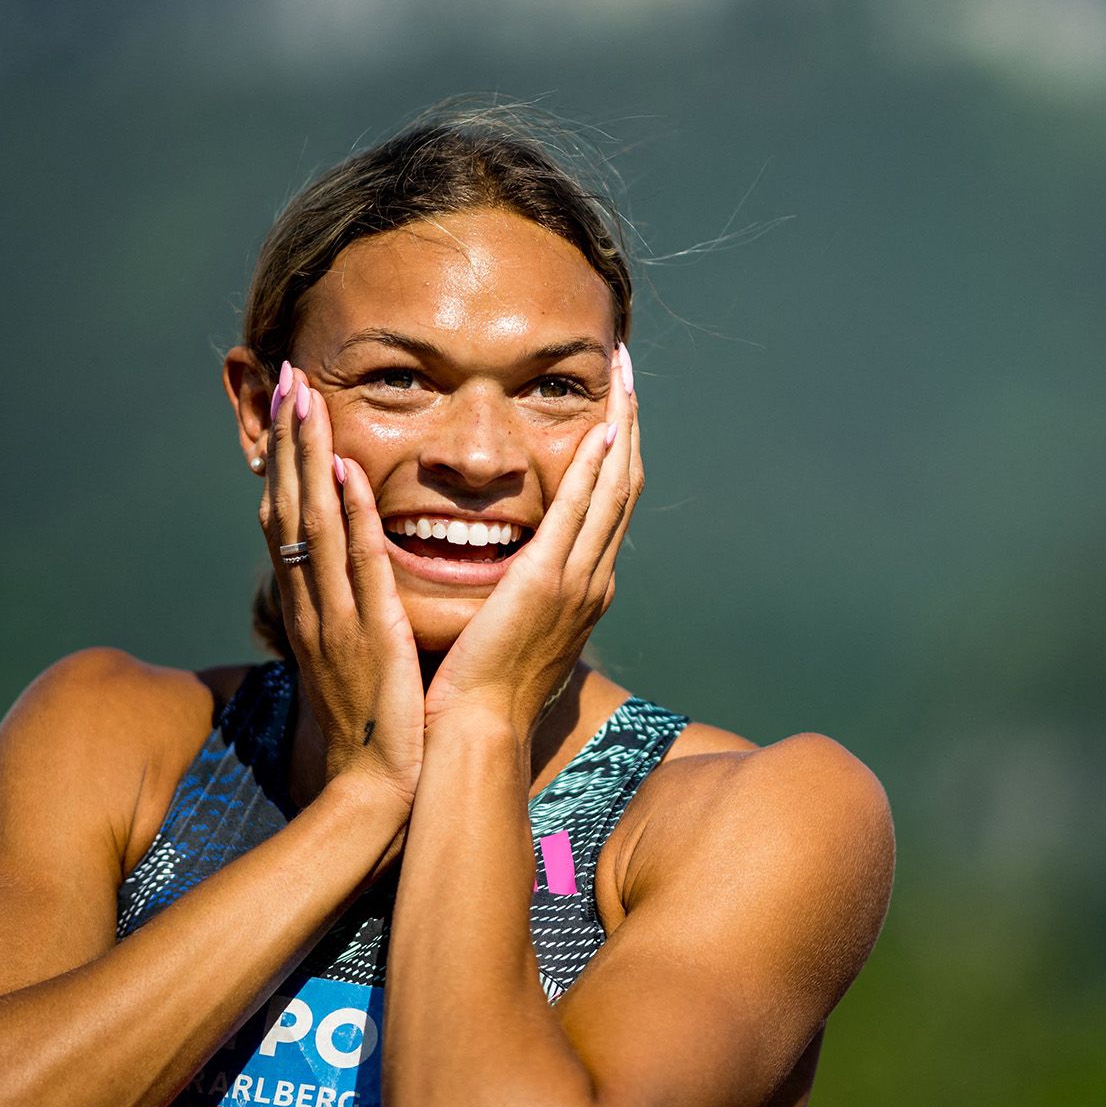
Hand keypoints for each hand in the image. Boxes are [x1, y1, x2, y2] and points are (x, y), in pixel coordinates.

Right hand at [261, 361, 424, 831]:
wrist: (371, 790)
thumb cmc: (371, 727)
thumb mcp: (350, 656)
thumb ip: (347, 611)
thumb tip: (352, 575)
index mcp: (311, 606)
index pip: (289, 518)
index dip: (286, 461)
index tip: (288, 406)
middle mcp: (312, 604)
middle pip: (289, 507)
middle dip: (287, 441)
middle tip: (285, 377)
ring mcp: (334, 618)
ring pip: (314, 526)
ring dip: (309, 461)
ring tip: (307, 401)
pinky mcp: (368, 637)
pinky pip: (356, 570)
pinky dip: (349, 522)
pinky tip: (348, 478)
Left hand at [425, 358, 641, 739]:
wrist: (476, 732)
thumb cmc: (478, 694)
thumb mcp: (508, 634)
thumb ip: (516, 596)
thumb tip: (507, 574)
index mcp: (583, 591)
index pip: (608, 507)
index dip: (616, 454)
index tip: (614, 408)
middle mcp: (593, 581)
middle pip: (624, 488)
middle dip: (630, 427)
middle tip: (629, 374)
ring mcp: (577, 582)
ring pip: (613, 492)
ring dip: (621, 432)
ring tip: (624, 382)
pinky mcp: (547, 583)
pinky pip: (578, 514)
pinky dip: (593, 470)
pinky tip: (600, 430)